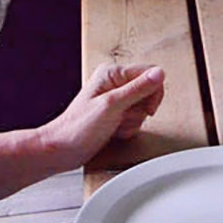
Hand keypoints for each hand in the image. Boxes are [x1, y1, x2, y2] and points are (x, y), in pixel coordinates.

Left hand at [35, 65, 167, 169]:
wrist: (63, 150)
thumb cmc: (78, 127)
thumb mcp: (112, 105)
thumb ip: (138, 88)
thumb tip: (159, 73)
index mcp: (113, 73)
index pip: (151, 73)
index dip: (153, 92)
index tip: (147, 107)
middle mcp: (115, 83)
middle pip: (149, 92)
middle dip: (141, 109)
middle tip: (124, 116)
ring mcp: (116, 99)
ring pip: (144, 107)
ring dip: (134, 121)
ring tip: (115, 125)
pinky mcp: (116, 114)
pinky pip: (136, 119)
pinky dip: (129, 128)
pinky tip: (114, 131)